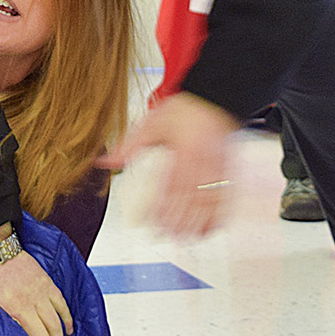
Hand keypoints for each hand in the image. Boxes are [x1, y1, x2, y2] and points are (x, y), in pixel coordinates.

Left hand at [98, 91, 238, 238]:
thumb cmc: (184, 109)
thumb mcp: (152, 123)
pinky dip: (219, 214)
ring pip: (210, 201)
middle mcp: (204, 161)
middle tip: (166, 237)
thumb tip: (106, 161)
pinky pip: (226, 197)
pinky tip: (210, 229)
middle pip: (192, 198)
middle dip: (179, 220)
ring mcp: (219, 167)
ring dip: (198, 222)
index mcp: (185, 150)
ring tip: (186, 239)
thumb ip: (130, 145)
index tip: (152, 224)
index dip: (164, 208)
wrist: (214, 96)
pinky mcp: (228, 170)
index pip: (173, 186)